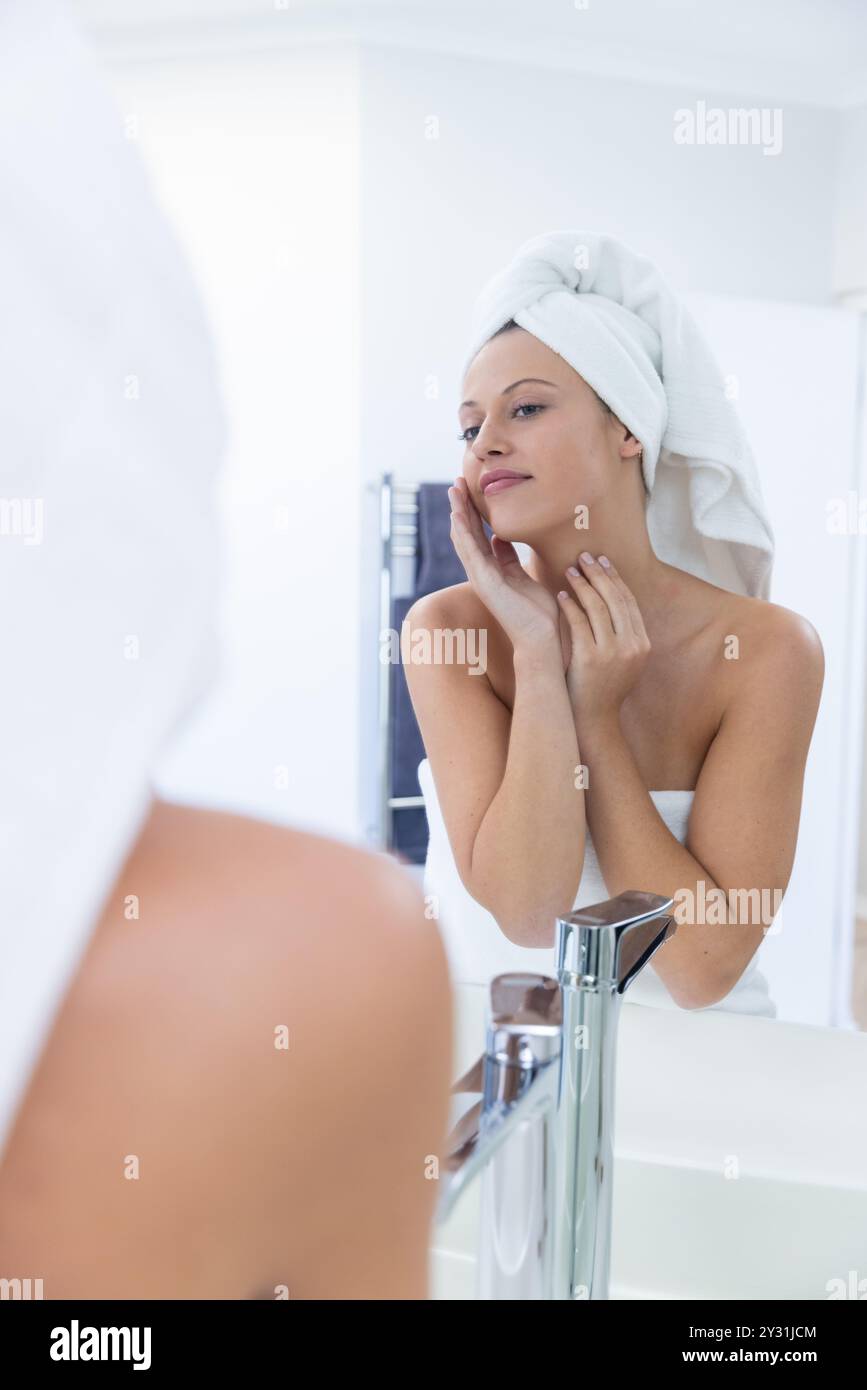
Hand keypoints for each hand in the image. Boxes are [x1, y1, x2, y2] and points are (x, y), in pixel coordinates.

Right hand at [448, 476, 561, 657]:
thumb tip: (499, 538)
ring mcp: (481, 578)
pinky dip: (464, 534)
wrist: (543, 637)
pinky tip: (458, 516)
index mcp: (491, 569)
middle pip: (467, 533)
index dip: (473, 511)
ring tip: (454, 491)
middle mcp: (482, 572)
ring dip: (458, 514)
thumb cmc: (538, 611)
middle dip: (461, 506)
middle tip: (456, 482)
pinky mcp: (485, 584)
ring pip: (464, 539)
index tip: (469, 489)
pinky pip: (471, 554)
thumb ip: (509, 558)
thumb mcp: (523, 576)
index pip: (478, 534)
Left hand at [557, 553, 650, 725]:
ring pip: (597, 607)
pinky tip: (560, 595)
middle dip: (599, 574)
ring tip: (569, 570)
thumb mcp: (623, 661)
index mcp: (642, 644)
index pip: (629, 602)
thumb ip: (622, 634)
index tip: (603, 561)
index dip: (616, 578)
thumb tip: (610, 601)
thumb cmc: (602, 687)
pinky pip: (579, 623)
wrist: (593, 719)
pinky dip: (569, 606)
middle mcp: (632, 646)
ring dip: (582, 584)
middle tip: (585, 556)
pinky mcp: (591, 658)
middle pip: (615, 599)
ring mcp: (613, 653)